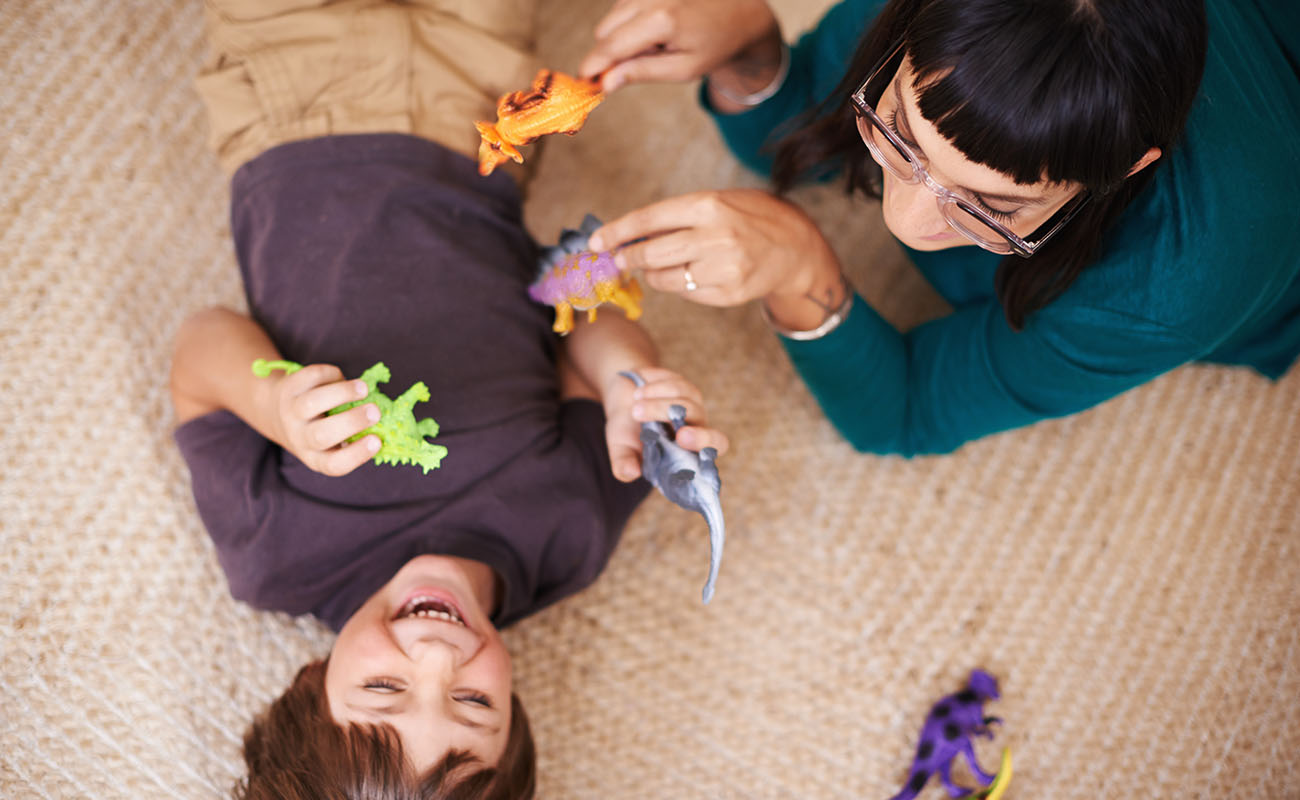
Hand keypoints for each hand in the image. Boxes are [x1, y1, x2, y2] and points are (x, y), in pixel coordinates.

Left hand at [263, 364, 381, 476]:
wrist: (275, 412)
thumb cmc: (317, 428)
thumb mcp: (330, 442)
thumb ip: (355, 435)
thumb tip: (386, 422)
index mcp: (316, 457)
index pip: (334, 464)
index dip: (356, 454)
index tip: (377, 441)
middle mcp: (300, 438)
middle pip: (321, 435)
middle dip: (351, 422)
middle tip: (375, 412)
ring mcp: (291, 412)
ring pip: (312, 403)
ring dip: (342, 393)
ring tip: (364, 389)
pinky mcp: (289, 387)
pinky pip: (310, 378)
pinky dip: (332, 375)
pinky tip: (342, 378)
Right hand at [579, 0, 780, 91]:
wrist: (740, 12)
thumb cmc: (715, 44)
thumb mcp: (683, 69)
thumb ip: (642, 73)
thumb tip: (606, 83)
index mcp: (661, 21)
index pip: (610, 46)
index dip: (592, 66)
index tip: (583, 83)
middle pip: (605, 30)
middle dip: (610, 52)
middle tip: (636, 66)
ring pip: (612, 17)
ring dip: (622, 36)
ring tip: (655, 45)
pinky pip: (624, 6)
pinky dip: (631, 22)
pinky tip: (656, 29)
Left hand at [589, 189, 842, 307]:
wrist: (796, 248)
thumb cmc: (750, 219)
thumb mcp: (718, 201)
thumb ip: (677, 216)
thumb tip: (629, 236)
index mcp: (709, 205)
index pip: (649, 220)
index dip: (617, 232)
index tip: (596, 243)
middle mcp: (716, 236)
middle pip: (651, 254)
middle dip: (628, 259)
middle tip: (618, 261)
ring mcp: (723, 268)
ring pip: (665, 279)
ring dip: (654, 274)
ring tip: (666, 264)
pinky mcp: (728, 294)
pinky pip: (686, 293)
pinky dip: (681, 286)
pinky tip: (696, 274)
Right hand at [602, 367, 729, 481]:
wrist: (620, 395)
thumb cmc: (626, 430)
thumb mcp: (620, 449)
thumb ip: (623, 464)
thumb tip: (630, 473)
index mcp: (686, 453)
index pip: (710, 459)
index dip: (708, 458)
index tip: (691, 458)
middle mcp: (695, 431)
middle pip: (712, 436)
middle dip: (699, 437)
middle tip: (681, 437)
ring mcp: (693, 407)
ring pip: (688, 407)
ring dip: (660, 408)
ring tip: (635, 410)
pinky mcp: (684, 387)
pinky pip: (678, 387)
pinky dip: (657, 391)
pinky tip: (639, 394)